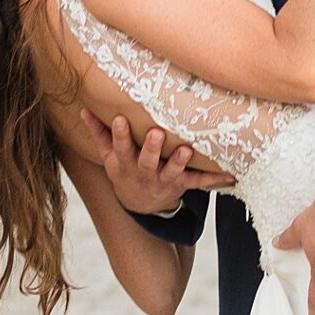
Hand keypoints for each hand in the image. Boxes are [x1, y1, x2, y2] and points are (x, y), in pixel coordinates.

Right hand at [79, 111, 232, 214]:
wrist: (140, 204)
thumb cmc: (126, 170)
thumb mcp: (109, 156)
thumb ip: (99, 133)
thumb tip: (84, 109)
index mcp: (125, 163)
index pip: (120, 148)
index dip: (119, 135)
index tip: (120, 119)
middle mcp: (144, 172)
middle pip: (146, 161)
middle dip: (151, 148)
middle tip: (157, 133)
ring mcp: (164, 180)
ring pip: (172, 171)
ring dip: (179, 161)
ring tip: (187, 150)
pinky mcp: (182, 185)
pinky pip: (199, 181)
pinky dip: (215, 178)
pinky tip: (230, 174)